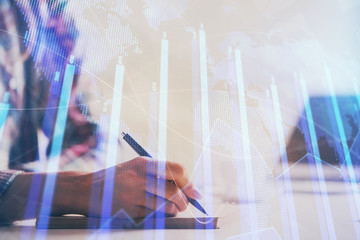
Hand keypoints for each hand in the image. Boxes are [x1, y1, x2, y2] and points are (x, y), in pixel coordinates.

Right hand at [80, 157, 200, 217]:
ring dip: (174, 211)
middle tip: (184, 205)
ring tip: (172, 209)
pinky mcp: (129, 210)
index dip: (189, 182)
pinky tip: (156, 213)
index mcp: (144, 163)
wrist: (85, 189)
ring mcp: (134, 194)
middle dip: (184, 201)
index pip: (177, 170)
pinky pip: (154, 216)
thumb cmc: (115, 179)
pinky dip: (160, 216)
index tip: (194, 192)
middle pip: (175, 191)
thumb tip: (184, 185)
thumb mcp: (134, 168)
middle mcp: (140, 177)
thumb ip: (157, 173)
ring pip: (167, 206)